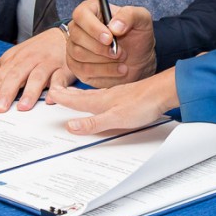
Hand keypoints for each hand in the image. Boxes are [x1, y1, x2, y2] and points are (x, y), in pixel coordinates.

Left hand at [0, 28, 75, 111]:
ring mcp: (48, 64)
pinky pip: (60, 78)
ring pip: (38, 77)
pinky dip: (57, 88)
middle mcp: (30, 60)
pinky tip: (52, 99)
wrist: (64, 37)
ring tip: (23, 107)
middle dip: (7, 92)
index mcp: (14, 59)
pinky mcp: (64, 69)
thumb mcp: (10, 60)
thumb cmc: (35, 52)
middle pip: (17, 76)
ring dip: (30, 92)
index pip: (0, 76)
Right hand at [50, 69, 179, 134]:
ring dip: (80, 94)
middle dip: (68, 94)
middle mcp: (107, 96)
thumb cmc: (143, 104)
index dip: (63, 98)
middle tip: (56, 89)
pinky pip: (105, 94)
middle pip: (82, 95)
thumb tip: (71, 126)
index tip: (51, 93)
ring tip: (73, 93)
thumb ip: (93, 123)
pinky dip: (96, 95)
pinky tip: (102, 96)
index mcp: (101, 101)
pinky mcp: (127, 95)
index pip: (77, 100)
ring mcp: (118, 94)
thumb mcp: (115, 118)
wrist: (164, 92)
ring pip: (94, 94)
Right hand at [66, 0, 157, 87]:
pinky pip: (83, 70)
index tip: (110, 38)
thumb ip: (130, 15)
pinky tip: (120, 69)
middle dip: (102, 48)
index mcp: (91, 10)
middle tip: (121, 52)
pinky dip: (104, 71)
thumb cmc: (138, 35)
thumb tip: (114, 26)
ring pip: (79, 54)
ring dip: (104, 60)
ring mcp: (74, 47)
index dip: (93, 27)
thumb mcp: (142, 19)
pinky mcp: (77, 66)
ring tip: (122, 59)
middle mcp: (79, 28)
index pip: (81, 14)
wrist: (140, 59)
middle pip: (77, 36)